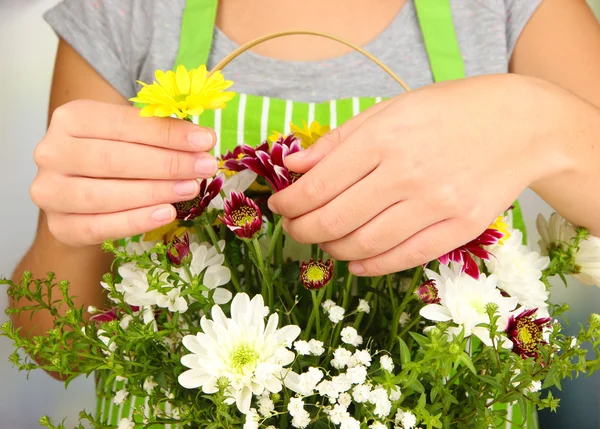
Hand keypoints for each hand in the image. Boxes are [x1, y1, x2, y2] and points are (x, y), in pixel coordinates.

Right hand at [30, 100, 217, 245]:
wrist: (79, 195)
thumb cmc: (112, 157)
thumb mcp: (130, 135)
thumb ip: (157, 133)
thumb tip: (202, 140)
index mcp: (70, 118)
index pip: (123, 124)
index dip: (167, 133)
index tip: (204, 140)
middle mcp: (52, 152)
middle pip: (113, 159)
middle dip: (167, 164)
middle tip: (204, 166)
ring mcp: (50, 191)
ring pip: (104, 194)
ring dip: (155, 192)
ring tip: (191, 189)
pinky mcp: (59, 226)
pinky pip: (100, 226)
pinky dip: (136, 221)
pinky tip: (166, 213)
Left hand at [268, 75, 563, 275]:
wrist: (523, 126)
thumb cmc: (450, 111)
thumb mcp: (392, 109)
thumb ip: (341, 139)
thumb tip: (295, 164)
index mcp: (386, 137)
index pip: (319, 183)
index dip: (290, 201)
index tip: (278, 204)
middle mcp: (408, 173)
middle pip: (335, 219)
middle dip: (302, 228)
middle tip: (292, 227)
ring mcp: (437, 205)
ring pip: (364, 243)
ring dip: (331, 248)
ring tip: (321, 240)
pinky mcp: (460, 228)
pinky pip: (404, 257)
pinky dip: (370, 266)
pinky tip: (354, 261)